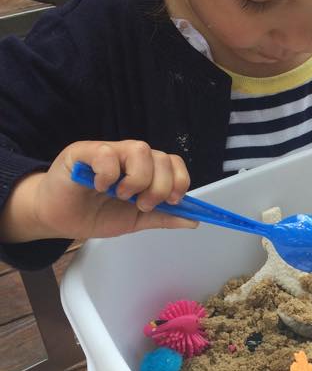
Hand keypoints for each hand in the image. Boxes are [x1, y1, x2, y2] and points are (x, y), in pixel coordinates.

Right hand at [0, 140, 196, 244]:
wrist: (59, 218)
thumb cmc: (95, 214)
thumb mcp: (136, 220)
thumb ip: (163, 217)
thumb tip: (193, 220)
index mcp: (144, 170)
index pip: (173, 162)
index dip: (179, 180)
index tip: (172, 201)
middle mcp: (129, 156)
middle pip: (161, 157)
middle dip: (159, 186)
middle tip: (142, 204)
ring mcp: (108, 152)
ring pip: (139, 149)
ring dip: (137, 179)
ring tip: (122, 195)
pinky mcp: (83, 152)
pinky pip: (106, 153)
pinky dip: (109, 174)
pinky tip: (101, 186)